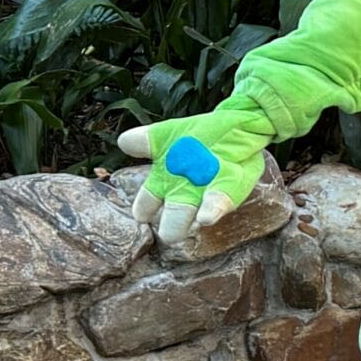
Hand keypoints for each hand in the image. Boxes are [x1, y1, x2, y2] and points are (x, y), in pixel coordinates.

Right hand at [116, 96, 273, 241]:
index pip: (148, 202)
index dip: (144, 209)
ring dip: (193, 220)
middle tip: (170, 233)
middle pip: (175, 217)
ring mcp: (207, 193)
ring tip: (196, 221)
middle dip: (172, 226)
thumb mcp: (167, 133)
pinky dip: (213, 209)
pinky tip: (207, 216)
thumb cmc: (198, 136)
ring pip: (196, 214)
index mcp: (164, 182)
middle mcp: (184, 194)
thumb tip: (124, 142)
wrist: (235, 127)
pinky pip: (220, 202)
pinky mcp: (230, 189)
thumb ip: (145, 140)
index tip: (140, 216)